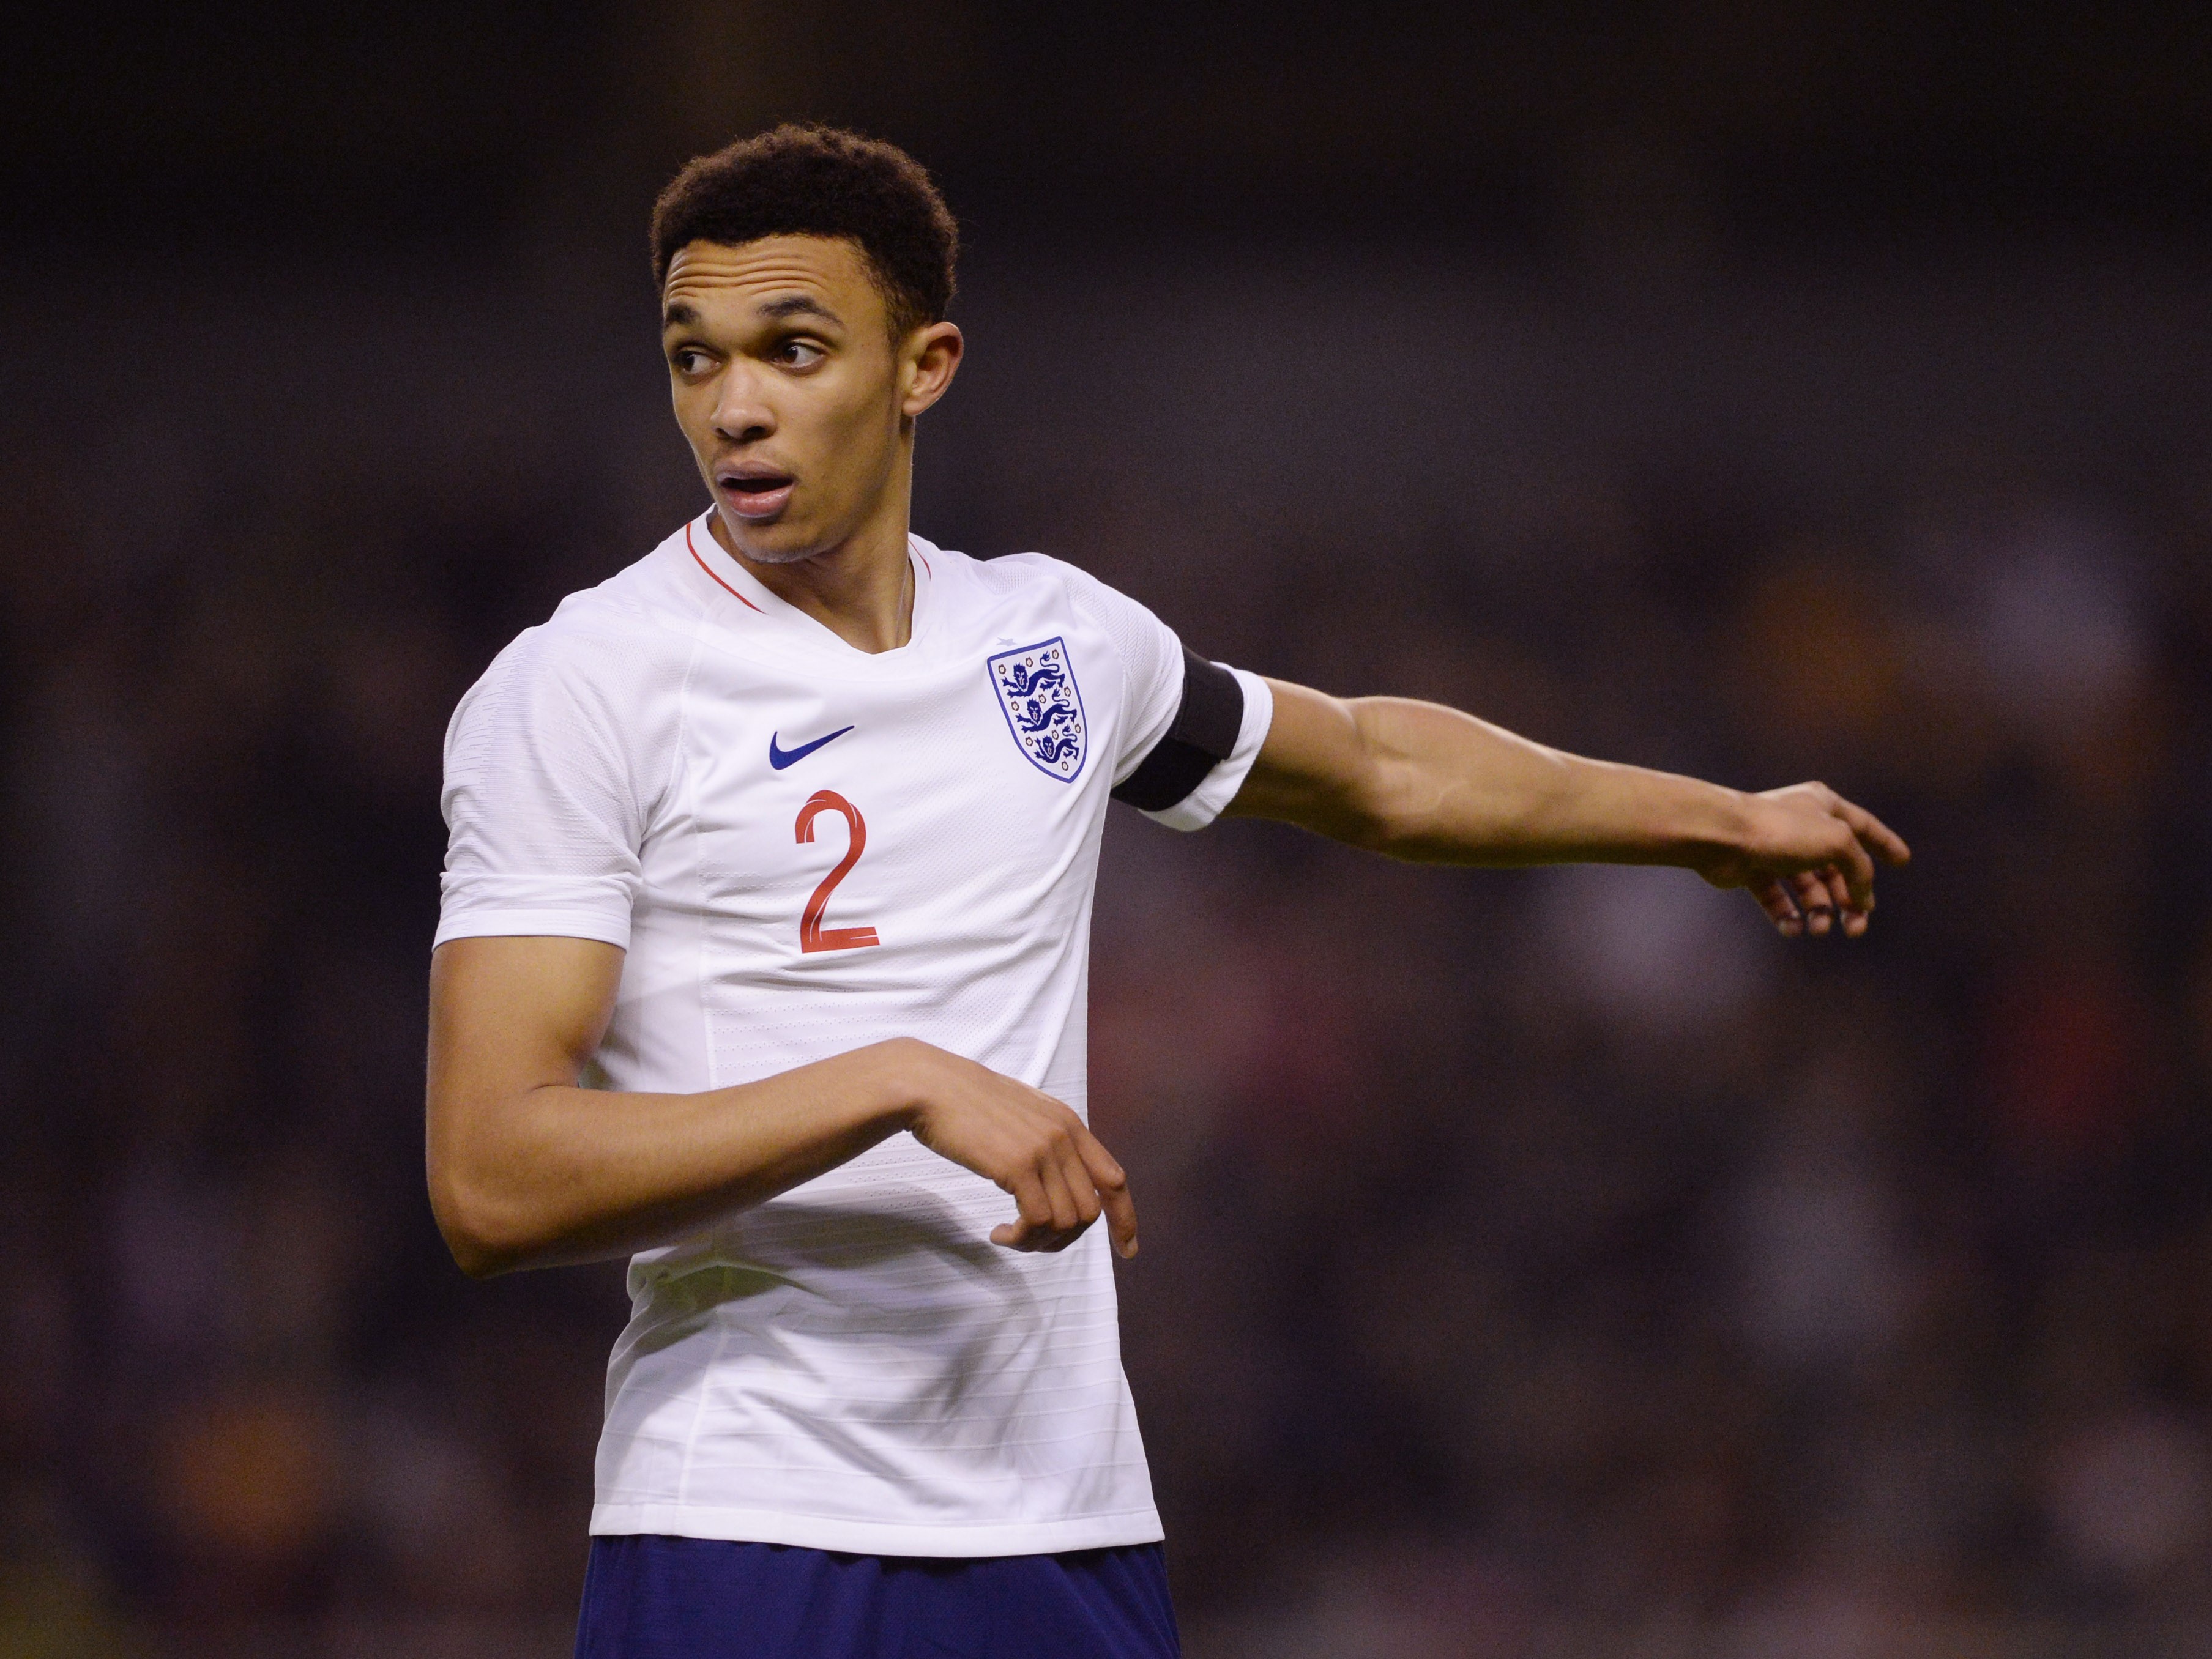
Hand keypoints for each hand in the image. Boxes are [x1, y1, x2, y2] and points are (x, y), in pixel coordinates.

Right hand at [892, 1042, 1137, 1256]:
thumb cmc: (967, 1103)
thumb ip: (1047, 1141)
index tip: (1127, 1250)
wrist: (932, 1087)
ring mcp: (1043, 1150)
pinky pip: (1037, 1221)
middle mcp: (1064, 1136)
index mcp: (1069, 1124)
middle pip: (1090, 1211)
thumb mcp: (1022, 1115)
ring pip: (1065, 1221)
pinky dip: (1020, 1238)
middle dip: (1064, 1239)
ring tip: (1010, 1237)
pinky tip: (998, 1232)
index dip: (1124, 1219)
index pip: (1113, 1179)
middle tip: (1031, 1242)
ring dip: (1038, 1242)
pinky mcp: (1017, 1165)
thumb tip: (1059, 1183)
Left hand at [1695, 782, 1910, 937]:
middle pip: (1837, 868)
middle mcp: (1802, 825)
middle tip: (1855, 928)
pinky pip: (1778, 898)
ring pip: (1808, 887)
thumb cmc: (1781, 830)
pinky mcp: (1753, 869)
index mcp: (1824, 806)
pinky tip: (1793, 928)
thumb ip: (1860, 867)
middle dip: (1849, 900)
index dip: (1885, 843)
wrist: (1721, 836)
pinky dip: (1788, 915)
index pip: (1864, 827)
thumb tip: (1861, 896)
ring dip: (1819, 912)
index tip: (1903, 860)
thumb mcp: (1837, 842)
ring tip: (1818, 929)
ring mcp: (1776, 849)